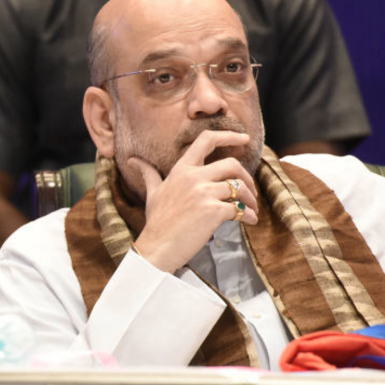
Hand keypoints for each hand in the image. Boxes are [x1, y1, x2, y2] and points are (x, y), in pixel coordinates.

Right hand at [131, 130, 258, 273]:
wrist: (157, 248)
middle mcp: (193, 177)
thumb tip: (132, 160)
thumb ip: (148, 173)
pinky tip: (249, 221)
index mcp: (181, 170)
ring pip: (239, 187)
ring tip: (251, 209)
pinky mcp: (213, 211)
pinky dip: (248, 215)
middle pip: (232, 164)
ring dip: (250, 199)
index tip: (244, 139)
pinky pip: (239, 208)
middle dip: (246, 177)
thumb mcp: (152, 193)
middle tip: (249, 190)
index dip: (228, 136)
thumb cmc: (156, 222)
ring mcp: (203, 193)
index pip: (206, 140)